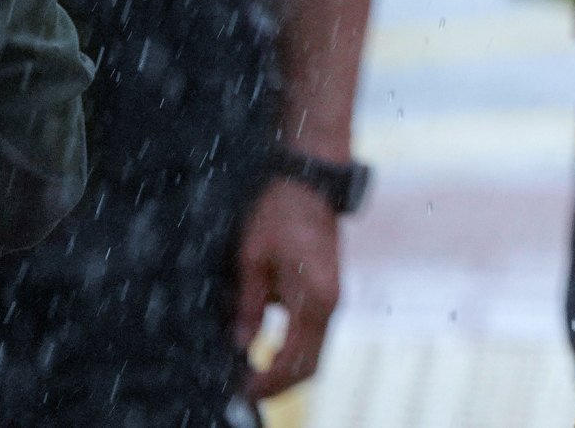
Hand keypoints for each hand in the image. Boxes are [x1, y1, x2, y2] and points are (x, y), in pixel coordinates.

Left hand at [232, 171, 343, 398]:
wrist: (311, 181)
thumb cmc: (279, 213)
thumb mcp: (252, 258)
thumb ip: (249, 305)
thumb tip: (241, 344)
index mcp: (314, 297)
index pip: (295, 358)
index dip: (268, 382)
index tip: (241, 391)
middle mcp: (331, 303)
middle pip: (311, 366)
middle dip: (280, 385)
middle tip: (245, 392)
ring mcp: (333, 298)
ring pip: (315, 353)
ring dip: (288, 371)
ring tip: (252, 377)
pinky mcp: (329, 292)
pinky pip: (315, 336)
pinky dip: (295, 352)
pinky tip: (268, 352)